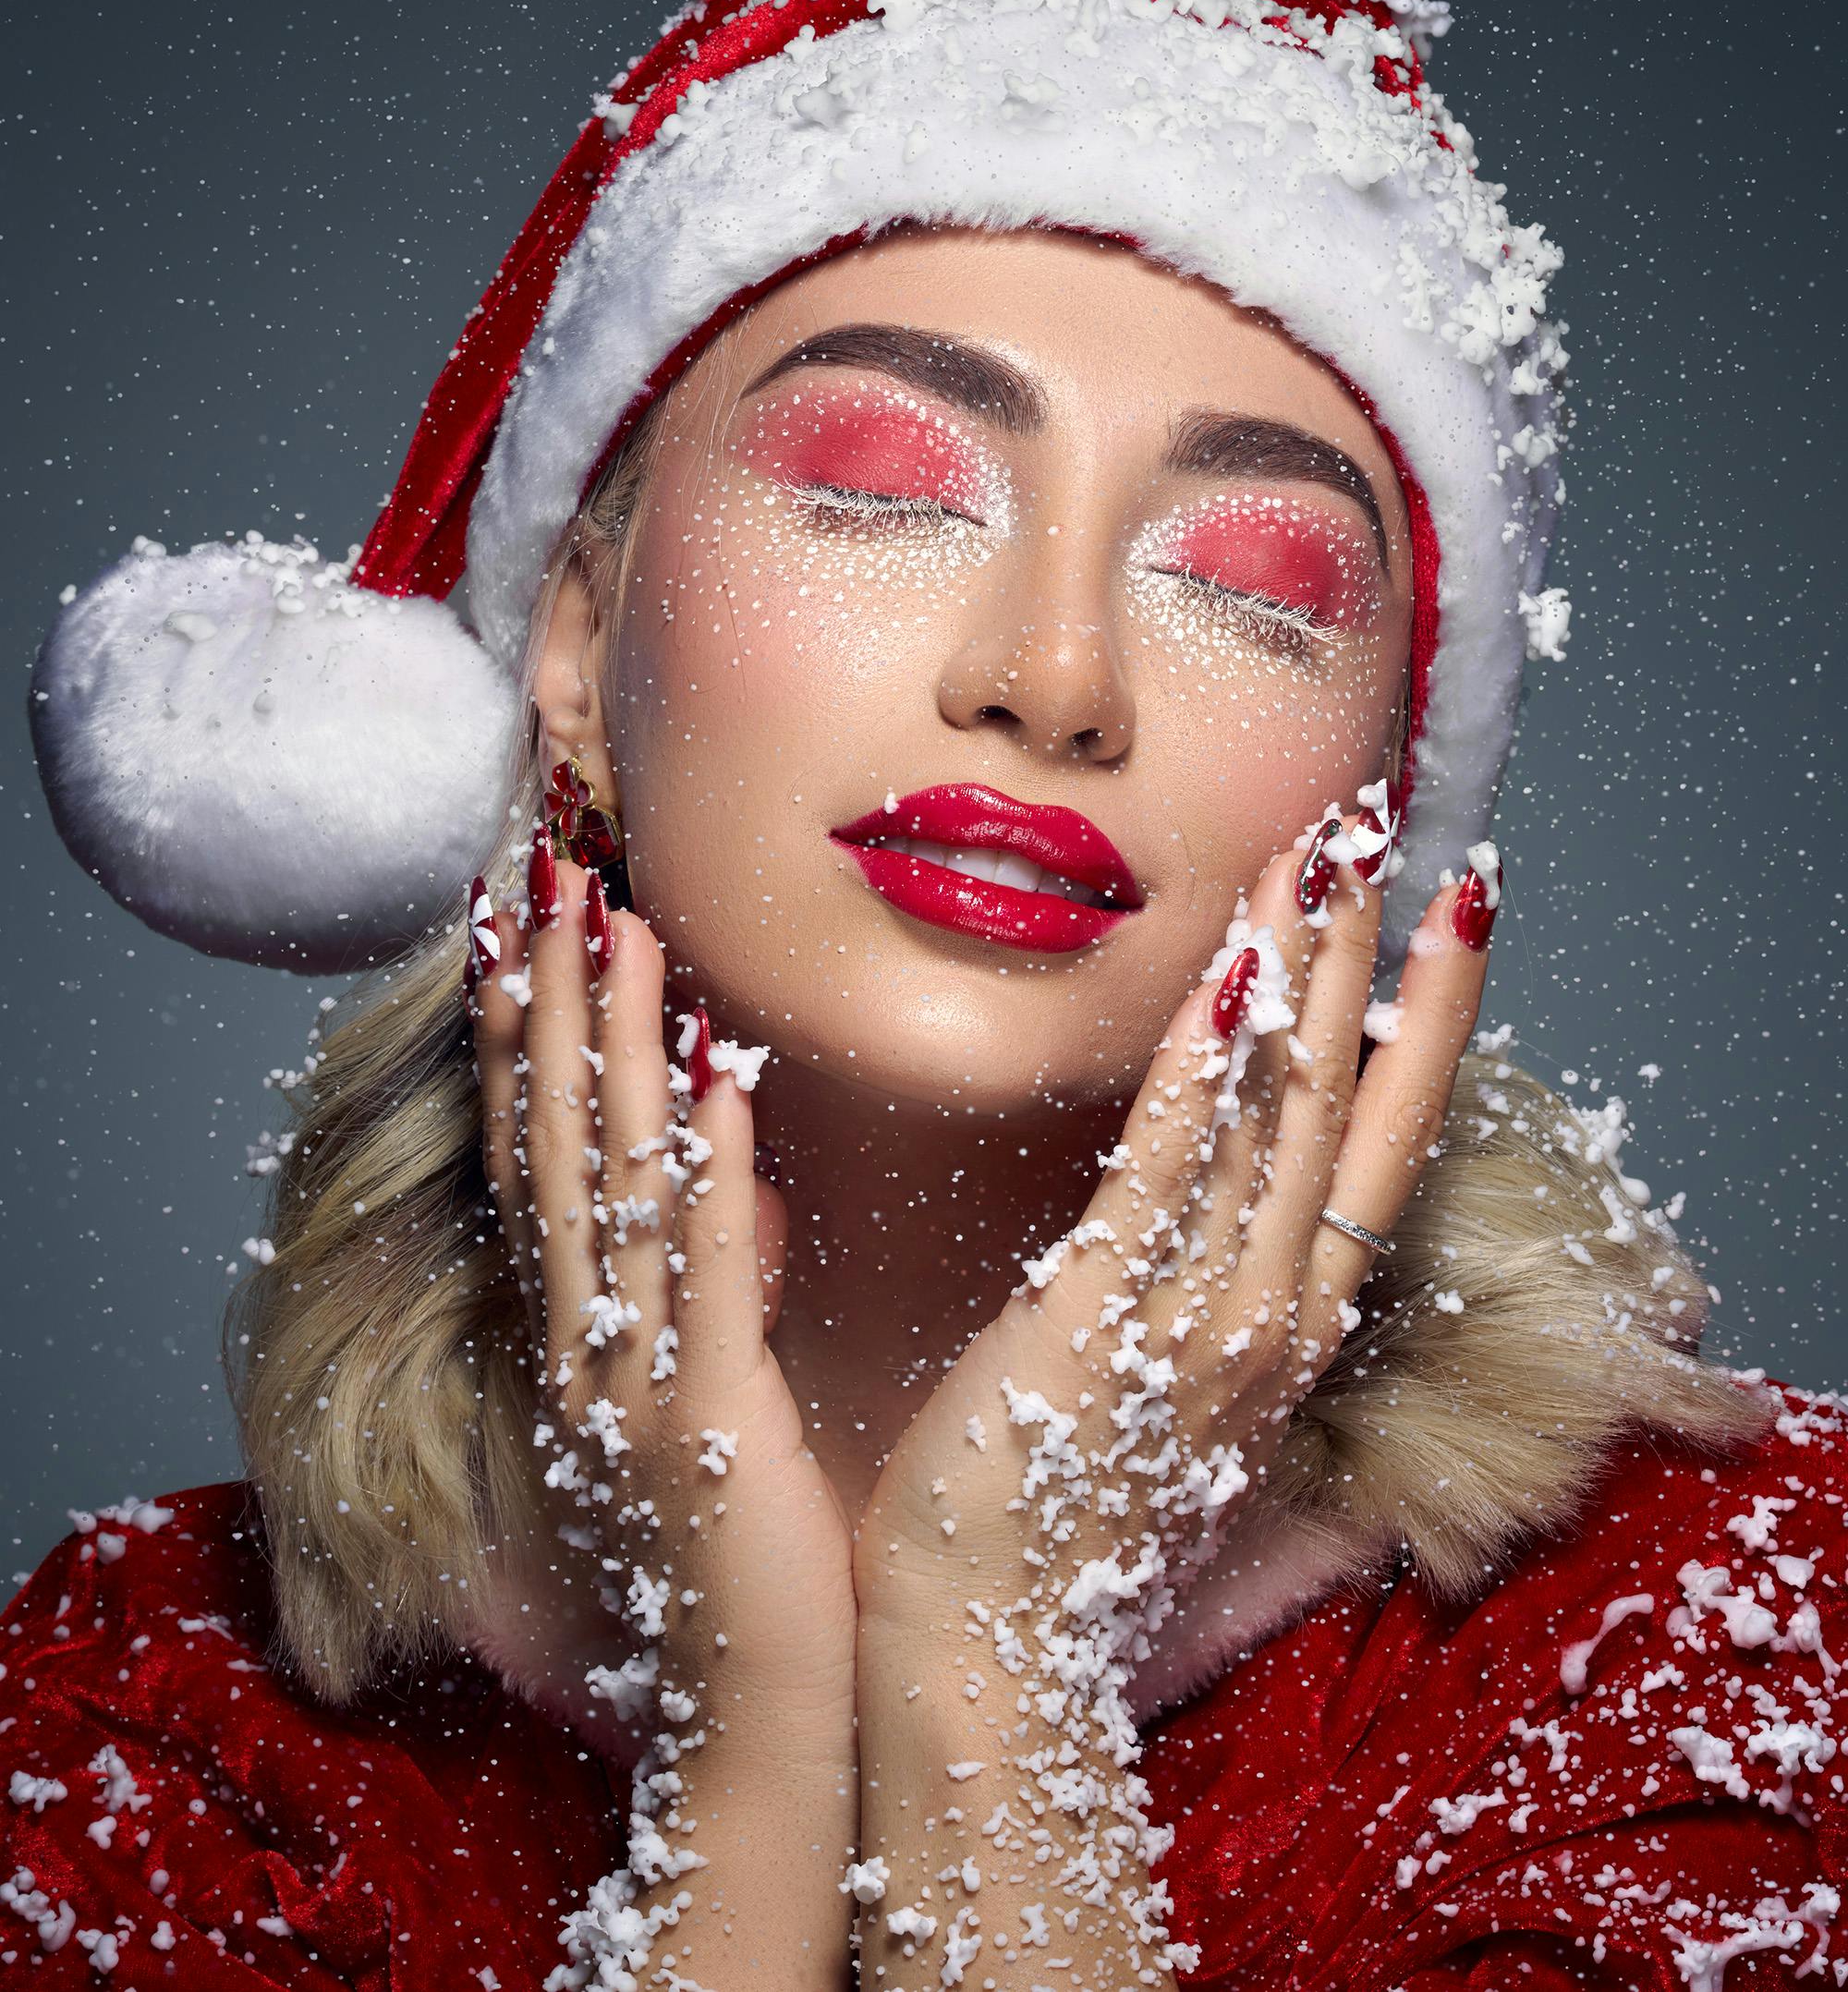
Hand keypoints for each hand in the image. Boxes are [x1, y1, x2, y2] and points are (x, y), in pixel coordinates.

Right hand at [472, 855, 858, 1985]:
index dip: (530, 1038)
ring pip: (616, 1179)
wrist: (756, 1709)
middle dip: (554, 1001)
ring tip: (620, 925)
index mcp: (588, 1337)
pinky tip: (714, 1067)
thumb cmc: (745, 1550)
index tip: (531, 925)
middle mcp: (587, 1341)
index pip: (542, 1157)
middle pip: (557, 1140)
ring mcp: (637, 1376)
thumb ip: (714, 1281)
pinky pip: (705, 1266)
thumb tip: (746, 1173)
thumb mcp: (711, 1395)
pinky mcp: (710, 1416)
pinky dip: (704, 1161)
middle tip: (552, 872)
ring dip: (614, 1044)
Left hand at [850, 810, 1494, 1981]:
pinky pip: (1176, 1153)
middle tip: (1391, 837)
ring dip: (1308, 966)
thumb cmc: (1051, 1526)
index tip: (1436, 925)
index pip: (1374, 1146)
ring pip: (1283, 1106)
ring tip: (1328, 853)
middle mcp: (1271, 1312)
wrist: (987, 1649)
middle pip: (1352, 1101)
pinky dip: (1213, 1052)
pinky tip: (1232, 961)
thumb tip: (1194, 1213)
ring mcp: (1204, 1309)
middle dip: (1375, 959)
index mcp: (1279, 1330)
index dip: (1414, 1026)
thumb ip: (1191, 1302)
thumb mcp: (1158, 1402)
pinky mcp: (1111, 1306)